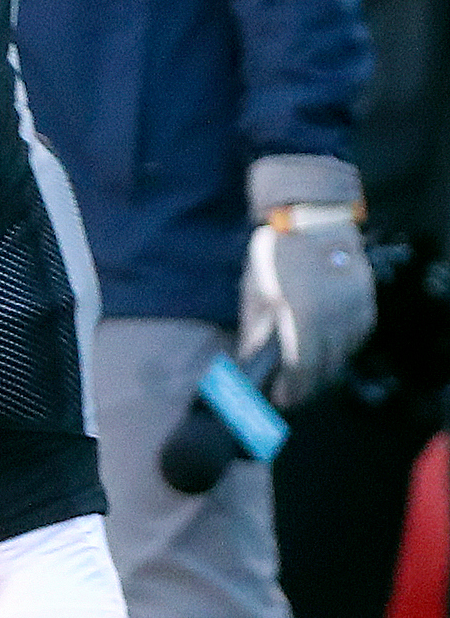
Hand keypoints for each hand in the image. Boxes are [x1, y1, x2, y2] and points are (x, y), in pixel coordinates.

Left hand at [240, 154, 376, 407]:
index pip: (301, 368)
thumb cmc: (274, 253)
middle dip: (306, 384)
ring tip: (307, 375)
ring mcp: (355, 308)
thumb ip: (256, 329)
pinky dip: (343, 347)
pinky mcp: (366, 300)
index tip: (280, 401)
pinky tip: (328, 350)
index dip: (291, 389)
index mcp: (303, 315)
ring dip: (326, 368)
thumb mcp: (256, 291)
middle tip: (292, 393)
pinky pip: (357, 335)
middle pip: (325, 366)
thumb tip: (250, 363)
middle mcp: (335, 316)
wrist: (311, 216)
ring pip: (344, 353)